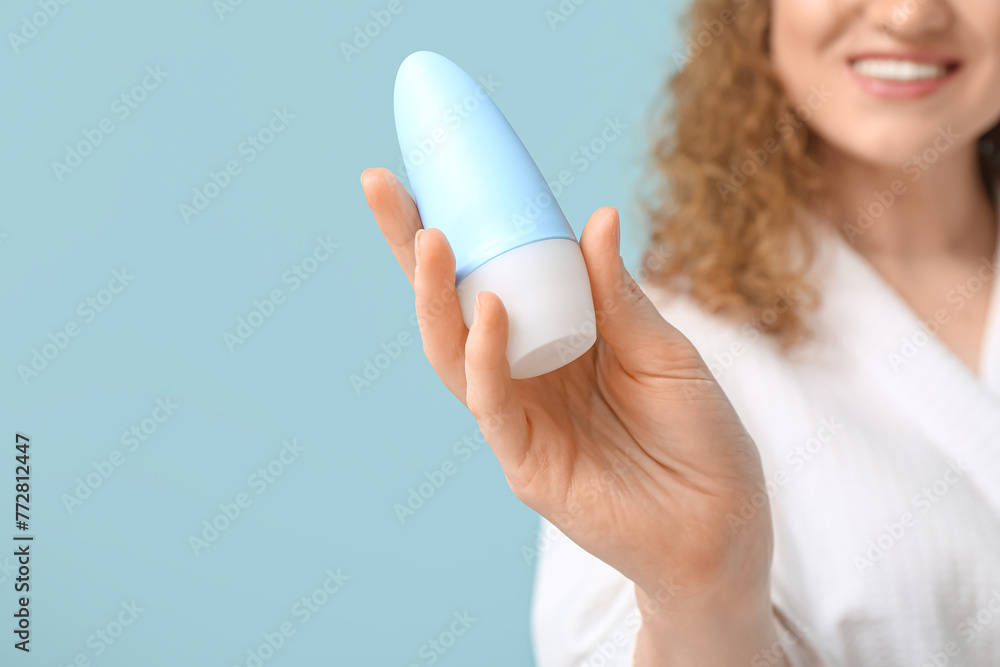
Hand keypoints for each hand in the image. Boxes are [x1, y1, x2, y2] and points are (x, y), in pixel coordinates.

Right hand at [361, 167, 772, 616]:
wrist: (723, 522)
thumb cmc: (698, 434)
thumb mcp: (663, 350)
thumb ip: (618, 296)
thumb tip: (596, 218)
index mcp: (555, 337)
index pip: (492, 274)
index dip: (460, 225)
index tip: (429, 169)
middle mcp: (524, 372)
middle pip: (451, 305)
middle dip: (413, 248)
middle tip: (383, 189)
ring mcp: (516, 418)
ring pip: (453, 353)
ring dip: (435, 296)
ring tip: (430, 238)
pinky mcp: (523, 462)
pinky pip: (492, 403)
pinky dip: (484, 356)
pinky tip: (487, 310)